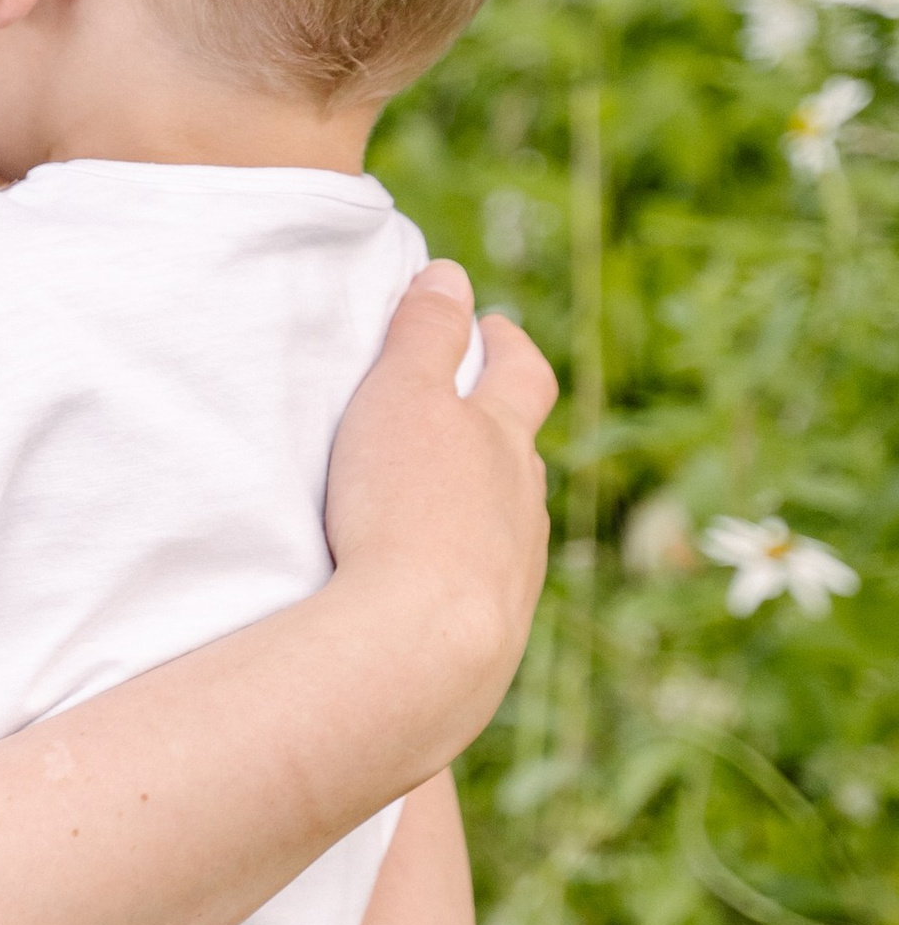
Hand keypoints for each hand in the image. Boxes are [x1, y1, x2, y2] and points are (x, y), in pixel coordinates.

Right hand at [323, 264, 555, 769]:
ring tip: (447, 507)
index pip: (522, 376)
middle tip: (475, 412)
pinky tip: (430, 593)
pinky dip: (462, 579)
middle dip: (502, 429)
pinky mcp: (489, 645)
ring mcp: (513, 581)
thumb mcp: (401, 399)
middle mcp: (523, 510)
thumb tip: (449, 273)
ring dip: (485, 510)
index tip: (492, 327)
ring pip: (511, 529)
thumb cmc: (405, 511)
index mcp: (502, 441)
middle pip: (524, 457)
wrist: (420, 651)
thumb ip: (424, 334)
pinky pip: (482, 596)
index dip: (507, 346)